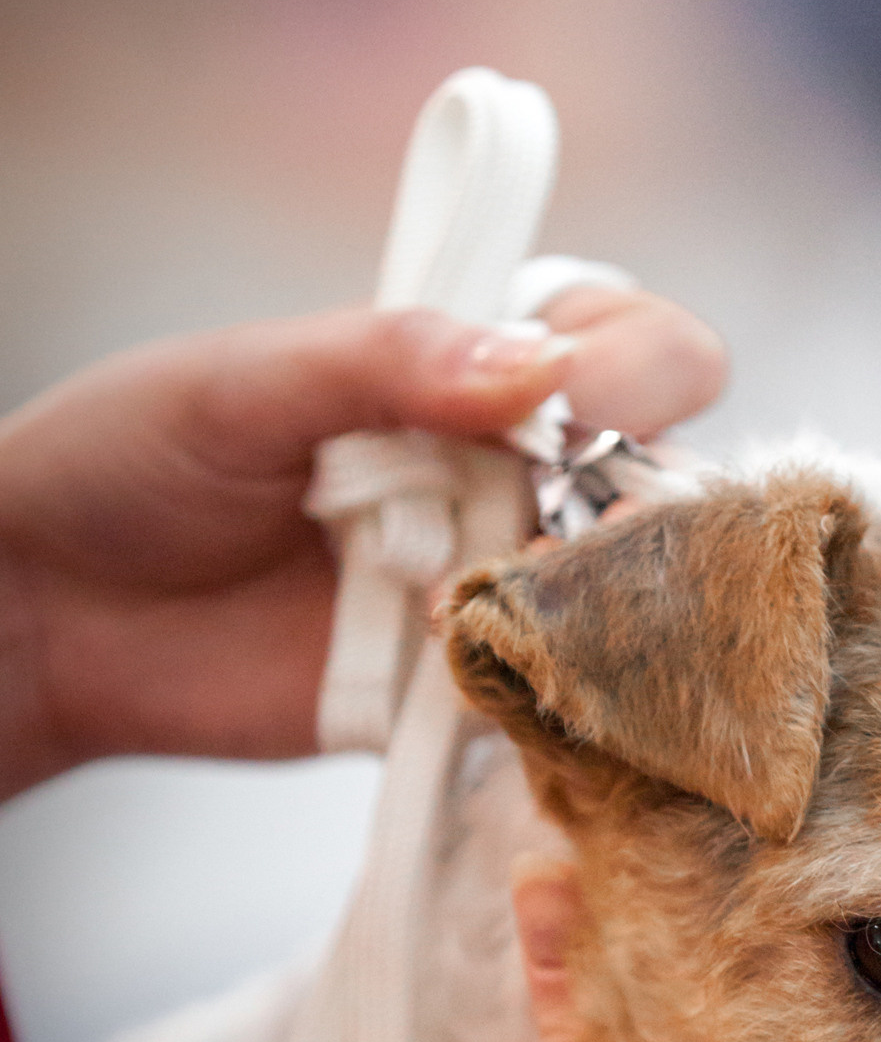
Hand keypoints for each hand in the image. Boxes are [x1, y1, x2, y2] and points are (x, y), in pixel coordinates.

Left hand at [0, 287, 725, 799]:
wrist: (46, 615)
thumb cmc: (126, 465)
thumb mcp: (246, 383)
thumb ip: (391, 362)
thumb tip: (540, 371)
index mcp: (466, 366)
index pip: (625, 344)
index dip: (632, 369)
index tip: (574, 403)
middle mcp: (505, 472)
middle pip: (660, 469)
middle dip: (642, 491)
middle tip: (568, 520)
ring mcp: (494, 585)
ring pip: (627, 592)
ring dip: (593, 596)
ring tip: (496, 599)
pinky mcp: (465, 691)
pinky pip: (557, 697)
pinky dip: (555, 691)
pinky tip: (497, 676)